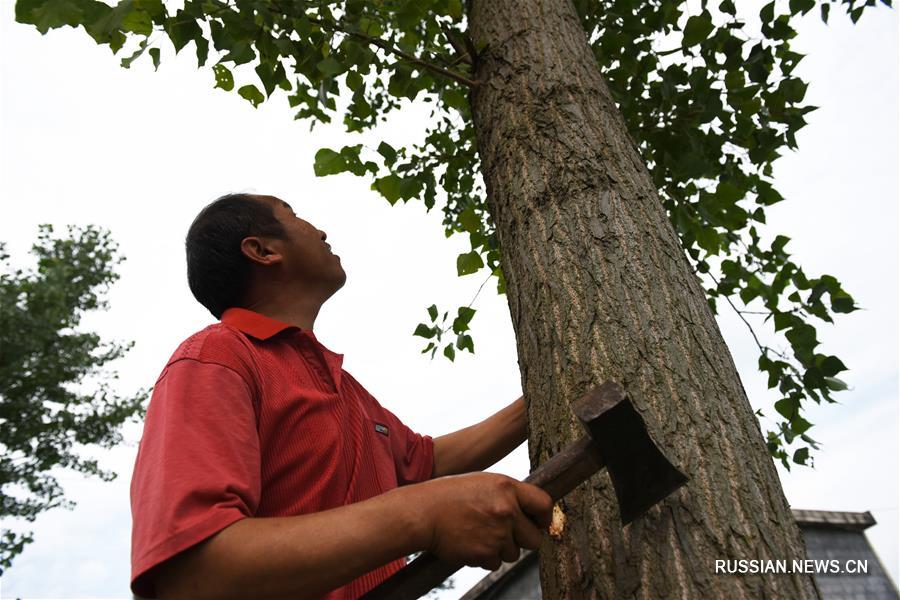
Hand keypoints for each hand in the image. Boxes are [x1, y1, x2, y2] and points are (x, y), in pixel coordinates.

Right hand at [412, 472, 552, 570]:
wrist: (422, 514)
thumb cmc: (449, 495)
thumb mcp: (483, 483)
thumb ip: (508, 494)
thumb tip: (530, 510)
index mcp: (507, 488)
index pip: (544, 504)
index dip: (544, 517)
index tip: (539, 523)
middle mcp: (506, 510)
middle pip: (534, 538)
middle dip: (522, 539)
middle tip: (505, 533)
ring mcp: (497, 534)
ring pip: (513, 553)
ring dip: (500, 548)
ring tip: (478, 533)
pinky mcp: (485, 553)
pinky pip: (495, 563)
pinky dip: (485, 557)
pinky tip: (470, 542)